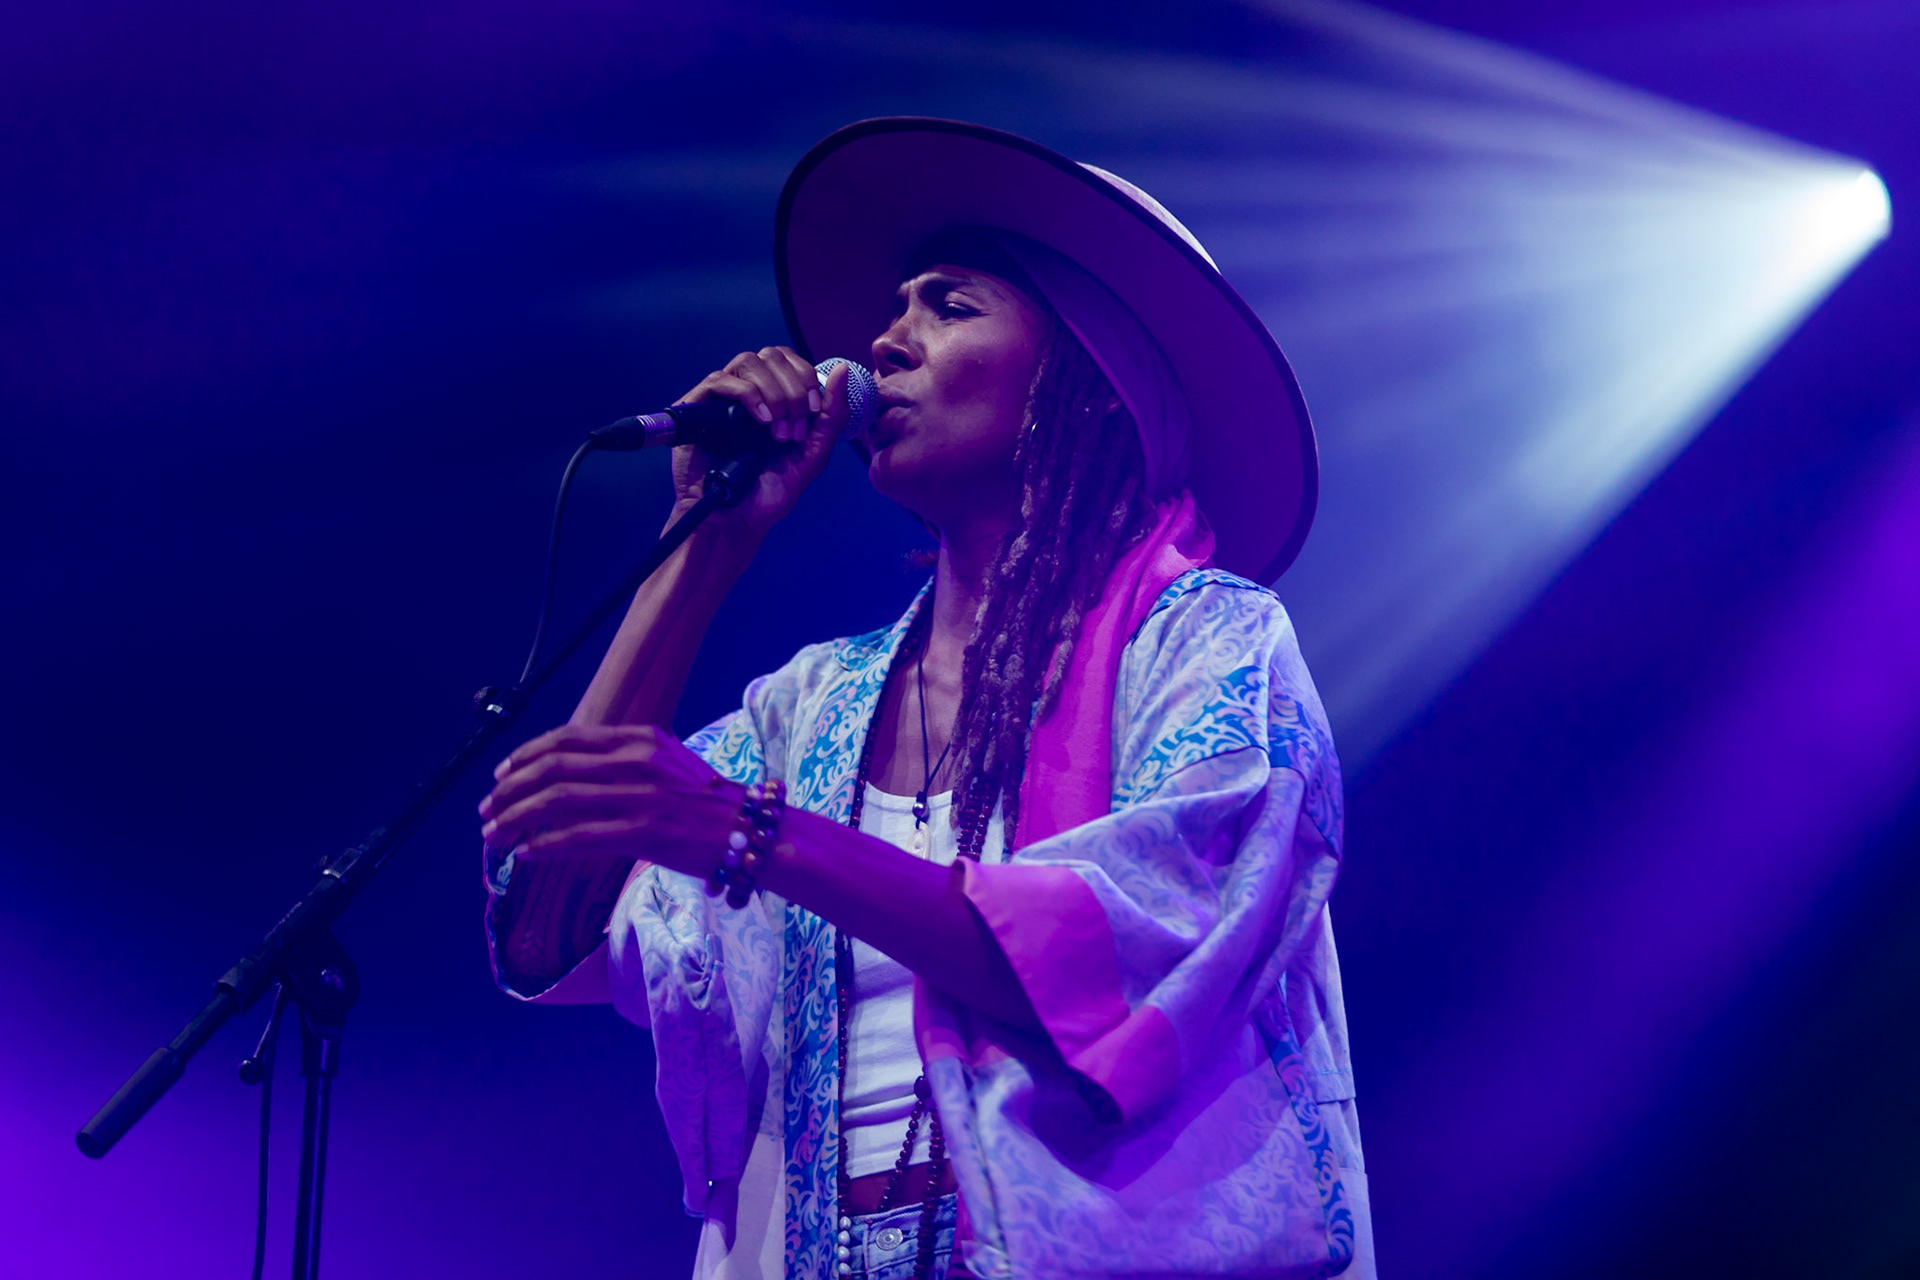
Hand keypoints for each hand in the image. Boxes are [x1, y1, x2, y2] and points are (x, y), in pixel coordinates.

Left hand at [479, 723, 742, 881]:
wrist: (752, 830)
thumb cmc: (708, 805)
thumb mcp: (668, 765)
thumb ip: (624, 763)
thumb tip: (573, 778)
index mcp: (640, 739)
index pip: (567, 738)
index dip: (525, 755)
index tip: (501, 774)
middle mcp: (636, 761)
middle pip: (553, 767)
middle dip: (509, 790)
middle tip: (486, 810)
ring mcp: (640, 795)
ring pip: (557, 801)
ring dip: (516, 819)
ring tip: (494, 836)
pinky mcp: (644, 831)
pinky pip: (579, 837)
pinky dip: (544, 846)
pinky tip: (525, 856)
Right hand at [669, 346, 848, 542]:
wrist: (736, 521)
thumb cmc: (770, 494)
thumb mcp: (812, 455)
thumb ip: (831, 416)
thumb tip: (842, 370)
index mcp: (774, 399)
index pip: (790, 360)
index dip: (806, 377)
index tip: (813, 410)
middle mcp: (748, 394)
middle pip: (771, 355)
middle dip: (792, 388)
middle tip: (793, 427)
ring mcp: (722, 400)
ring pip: (747, 361)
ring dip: (771, 391)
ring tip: (775, 428)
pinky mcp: (697, 409)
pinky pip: (720, 380)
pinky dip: (746, 394)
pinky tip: (759, 421)